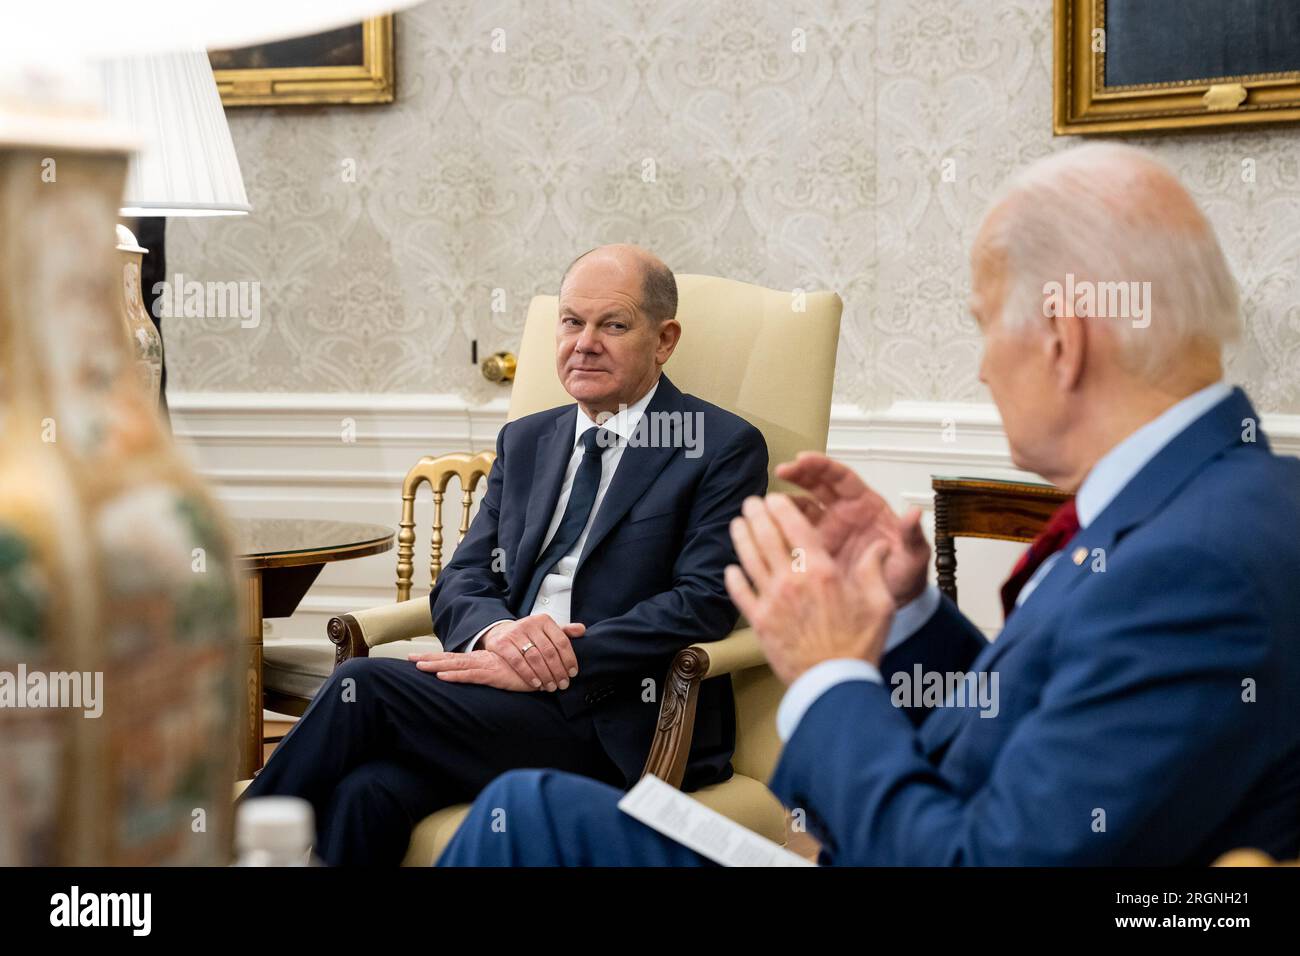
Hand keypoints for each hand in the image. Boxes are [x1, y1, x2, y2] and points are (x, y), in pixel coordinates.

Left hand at [409, 649, 535, 690]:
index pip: (457, 657)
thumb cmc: (527, 671)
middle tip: (409, 658)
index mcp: (483, 659)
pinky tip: (442, 676)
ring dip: (436, 666)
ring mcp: (487, 666)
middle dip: (429, 659)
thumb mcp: (509, 673)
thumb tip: (488, 672)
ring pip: (457, 665)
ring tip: (418, 665)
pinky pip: (471, 675)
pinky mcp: (493, 675)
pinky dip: (455, 676)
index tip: (419, 658)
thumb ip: (499, 671)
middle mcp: (482, 660)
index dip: (438, 658)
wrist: (544, 669)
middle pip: (451, 659)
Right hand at [480, 615, 583, 690]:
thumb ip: (564, 632)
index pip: (561, 641)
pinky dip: (529, 674)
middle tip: (563, 684)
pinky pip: (518, 662)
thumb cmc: (527, 635)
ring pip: (535, 657)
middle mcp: (530, 624)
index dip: (569, 659)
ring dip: (545, 675)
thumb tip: (582, 630)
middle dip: (558, 671)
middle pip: (549, 651)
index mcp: (544, 621)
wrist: (500, 633)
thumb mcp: (546, 630)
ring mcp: (515, 633)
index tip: (573, 673)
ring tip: (551, 686)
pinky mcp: (503, 643)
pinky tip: (536, 683)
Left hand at [726, 493, 895, 683]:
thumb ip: (875, 569)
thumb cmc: (857, 646)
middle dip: (756, 515)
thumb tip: (880, 545)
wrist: (834, 682)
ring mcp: (772, 600)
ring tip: (737, 524)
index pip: (794, 527)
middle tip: (750, 504)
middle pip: (766, 537)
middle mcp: (792, 580)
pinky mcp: (759, 622)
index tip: (774, 498)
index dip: (781, 508)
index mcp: (821, 571)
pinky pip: (740, 594)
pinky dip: (733, 578)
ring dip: (741, 538)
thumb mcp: (879, 603)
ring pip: (749, 560)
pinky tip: (730, 569)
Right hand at [775, 452, 929, 606]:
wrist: (890, 603)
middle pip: (816, 484)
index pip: (841, 478)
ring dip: (785, 501)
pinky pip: (793, 533)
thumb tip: (915, 513)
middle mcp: (842, 513)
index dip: (822, 466)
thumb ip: (912, 534)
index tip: (803, 458)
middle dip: (798, 474)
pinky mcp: (814, 550)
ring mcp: (826, 530)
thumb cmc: (905, 575)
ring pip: (800, 507)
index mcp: (865, 505)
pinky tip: (768, 527)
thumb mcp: (914, 556)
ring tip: (769, 502)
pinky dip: (781, 528)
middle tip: (781, 470)